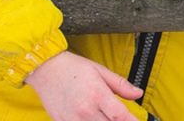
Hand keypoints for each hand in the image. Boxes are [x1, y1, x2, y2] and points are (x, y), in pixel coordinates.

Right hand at [26, 50, 142, 119]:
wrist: (45, 69)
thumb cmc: (72, 68)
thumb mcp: (100, 71)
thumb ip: (121, 84)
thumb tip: (138, 93)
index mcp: (97, 94)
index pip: (120, 116)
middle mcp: (85, 110)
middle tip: (122, 119)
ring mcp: (72, 119)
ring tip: (106, 117)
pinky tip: (94, 119)